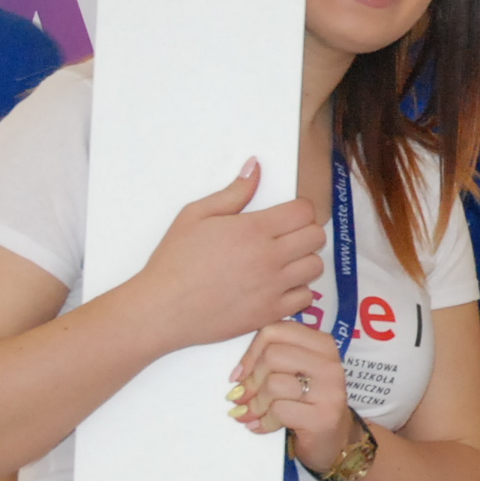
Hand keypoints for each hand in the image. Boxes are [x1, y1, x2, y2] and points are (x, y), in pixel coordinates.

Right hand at [129, 163, 324, 352]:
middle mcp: (269, 257)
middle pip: (316, 236)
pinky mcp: (271, 313)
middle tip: (287, 236)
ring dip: (304, 260)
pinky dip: (298, 290)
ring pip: (315, 266)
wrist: (163, 309)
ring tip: (284, 261)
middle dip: (305, 231)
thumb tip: (256, 167)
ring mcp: (273, 287)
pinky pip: (306, 298)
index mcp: (253, 229)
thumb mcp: (195, 215)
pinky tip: (279, 285)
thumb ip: (233, 191)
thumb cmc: (175, 261)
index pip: (304, 211)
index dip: (299, 209)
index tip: (287, 214)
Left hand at [230, 319, 357, 471]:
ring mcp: (330, 390)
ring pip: (274, 384)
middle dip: (251, 380)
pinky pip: (280, 411)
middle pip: (273, 355)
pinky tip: (261, 426)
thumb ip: (271, 361)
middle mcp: (330, 363)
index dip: (250, 352)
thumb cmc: (306, 403)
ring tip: (251, 414)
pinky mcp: (323, 417)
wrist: (333, 440)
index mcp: (322, 344)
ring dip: (256, 404)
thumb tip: (237, 376)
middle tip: (242, 397)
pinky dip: (264, 421)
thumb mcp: (293, 373)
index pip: (276, 331)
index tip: (240, 374)